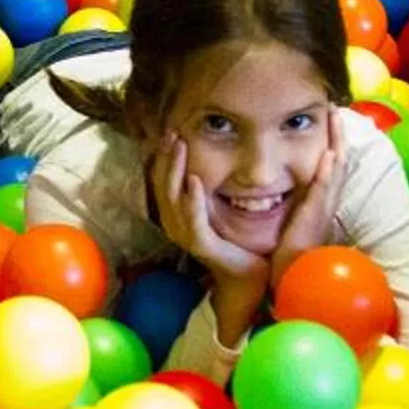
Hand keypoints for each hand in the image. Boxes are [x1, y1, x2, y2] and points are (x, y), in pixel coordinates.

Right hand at [150, 137, 267, 286]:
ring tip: (180, 146)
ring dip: (176, 169)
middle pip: (163, 185)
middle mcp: (175, 224)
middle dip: (168, 157)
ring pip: (173, 197)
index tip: (172, 132)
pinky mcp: (201, 244)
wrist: (246, 276)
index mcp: (177, 216)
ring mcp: (186, 235)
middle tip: (173, 133)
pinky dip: (192, 198)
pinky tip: (194, 180)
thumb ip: (209, 192)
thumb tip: (208, 164)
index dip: (165, 157)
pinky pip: (193, 218)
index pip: (163, 181)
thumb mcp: (217, 212)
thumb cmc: (235, 243)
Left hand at [267, 132, 344, 284]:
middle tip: (335, 109)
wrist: (289, 276)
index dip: (332, 141)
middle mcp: (327, 201)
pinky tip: (329, 154)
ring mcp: (324, 208)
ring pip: (337, 169)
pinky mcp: (316, 217)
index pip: (330, 165)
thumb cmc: (286, 252)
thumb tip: (279, 186)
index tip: (328, 120)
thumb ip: (291, 202)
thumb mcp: (291, 219)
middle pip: (339, 160)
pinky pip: (325, 190)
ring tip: (335, 119)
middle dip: (338, 134)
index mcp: (321, 201)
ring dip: (337, 143)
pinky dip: (329, 171)